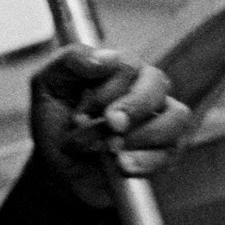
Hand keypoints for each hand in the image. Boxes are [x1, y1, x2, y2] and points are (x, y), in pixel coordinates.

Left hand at [30, 44, 194, 208]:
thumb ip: (71, 60)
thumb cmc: (56, 122)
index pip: (128, 65)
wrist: (58, 167)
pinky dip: (144, 161)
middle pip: (159, 84)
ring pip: (176, 118)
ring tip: (109, 149)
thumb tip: (107, 57)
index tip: (81, 114)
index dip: (106, 90)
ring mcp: (162, 121)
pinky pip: (172, 152)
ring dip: (138, 136)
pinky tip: (121, 165)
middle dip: (131, 107)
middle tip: (109, 125)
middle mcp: (146, 90)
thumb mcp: (48, 86)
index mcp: (119, 69)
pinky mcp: (166, 152)